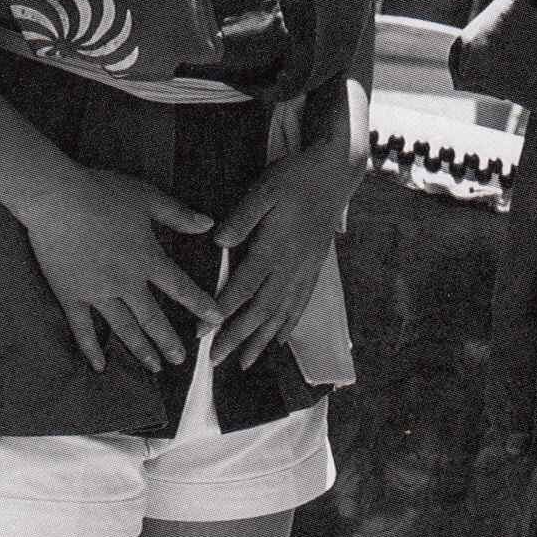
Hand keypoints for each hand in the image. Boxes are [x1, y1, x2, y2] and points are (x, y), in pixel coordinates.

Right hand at [18, 164, 219, 375]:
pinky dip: (91, 349)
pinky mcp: (70, 296)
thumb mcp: (147, 198)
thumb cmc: (102, 192)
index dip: (201, 305)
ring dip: (141, 350)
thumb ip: (178, 215)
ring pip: (124, 328)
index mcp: (147, 259)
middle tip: (181, 360)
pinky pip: (82, 328)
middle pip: (154, 319)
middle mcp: (126, 283)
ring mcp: (97, 293)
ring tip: (154, 367)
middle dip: (170, 341)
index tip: (216, 321)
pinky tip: (99, 367)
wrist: (56, 198)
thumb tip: (209, 224)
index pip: (181, 288)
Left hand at [209, 141, 352, 370]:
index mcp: (275, 247)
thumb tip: (219, 243)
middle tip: (215, 360)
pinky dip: (287, 325)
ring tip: (244, 363)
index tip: (200, 333)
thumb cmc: (295, 177)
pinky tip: (277, 340)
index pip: (242, 288)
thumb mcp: (264, 189)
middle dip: (237, 338)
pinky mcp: (314, 268)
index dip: (220, 313)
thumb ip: (242, 217)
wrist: (335, 173)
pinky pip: (300, 304)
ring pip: (281, 314)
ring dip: (260, 340)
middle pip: (260, 311)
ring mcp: (305, 270)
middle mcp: (291, 266)